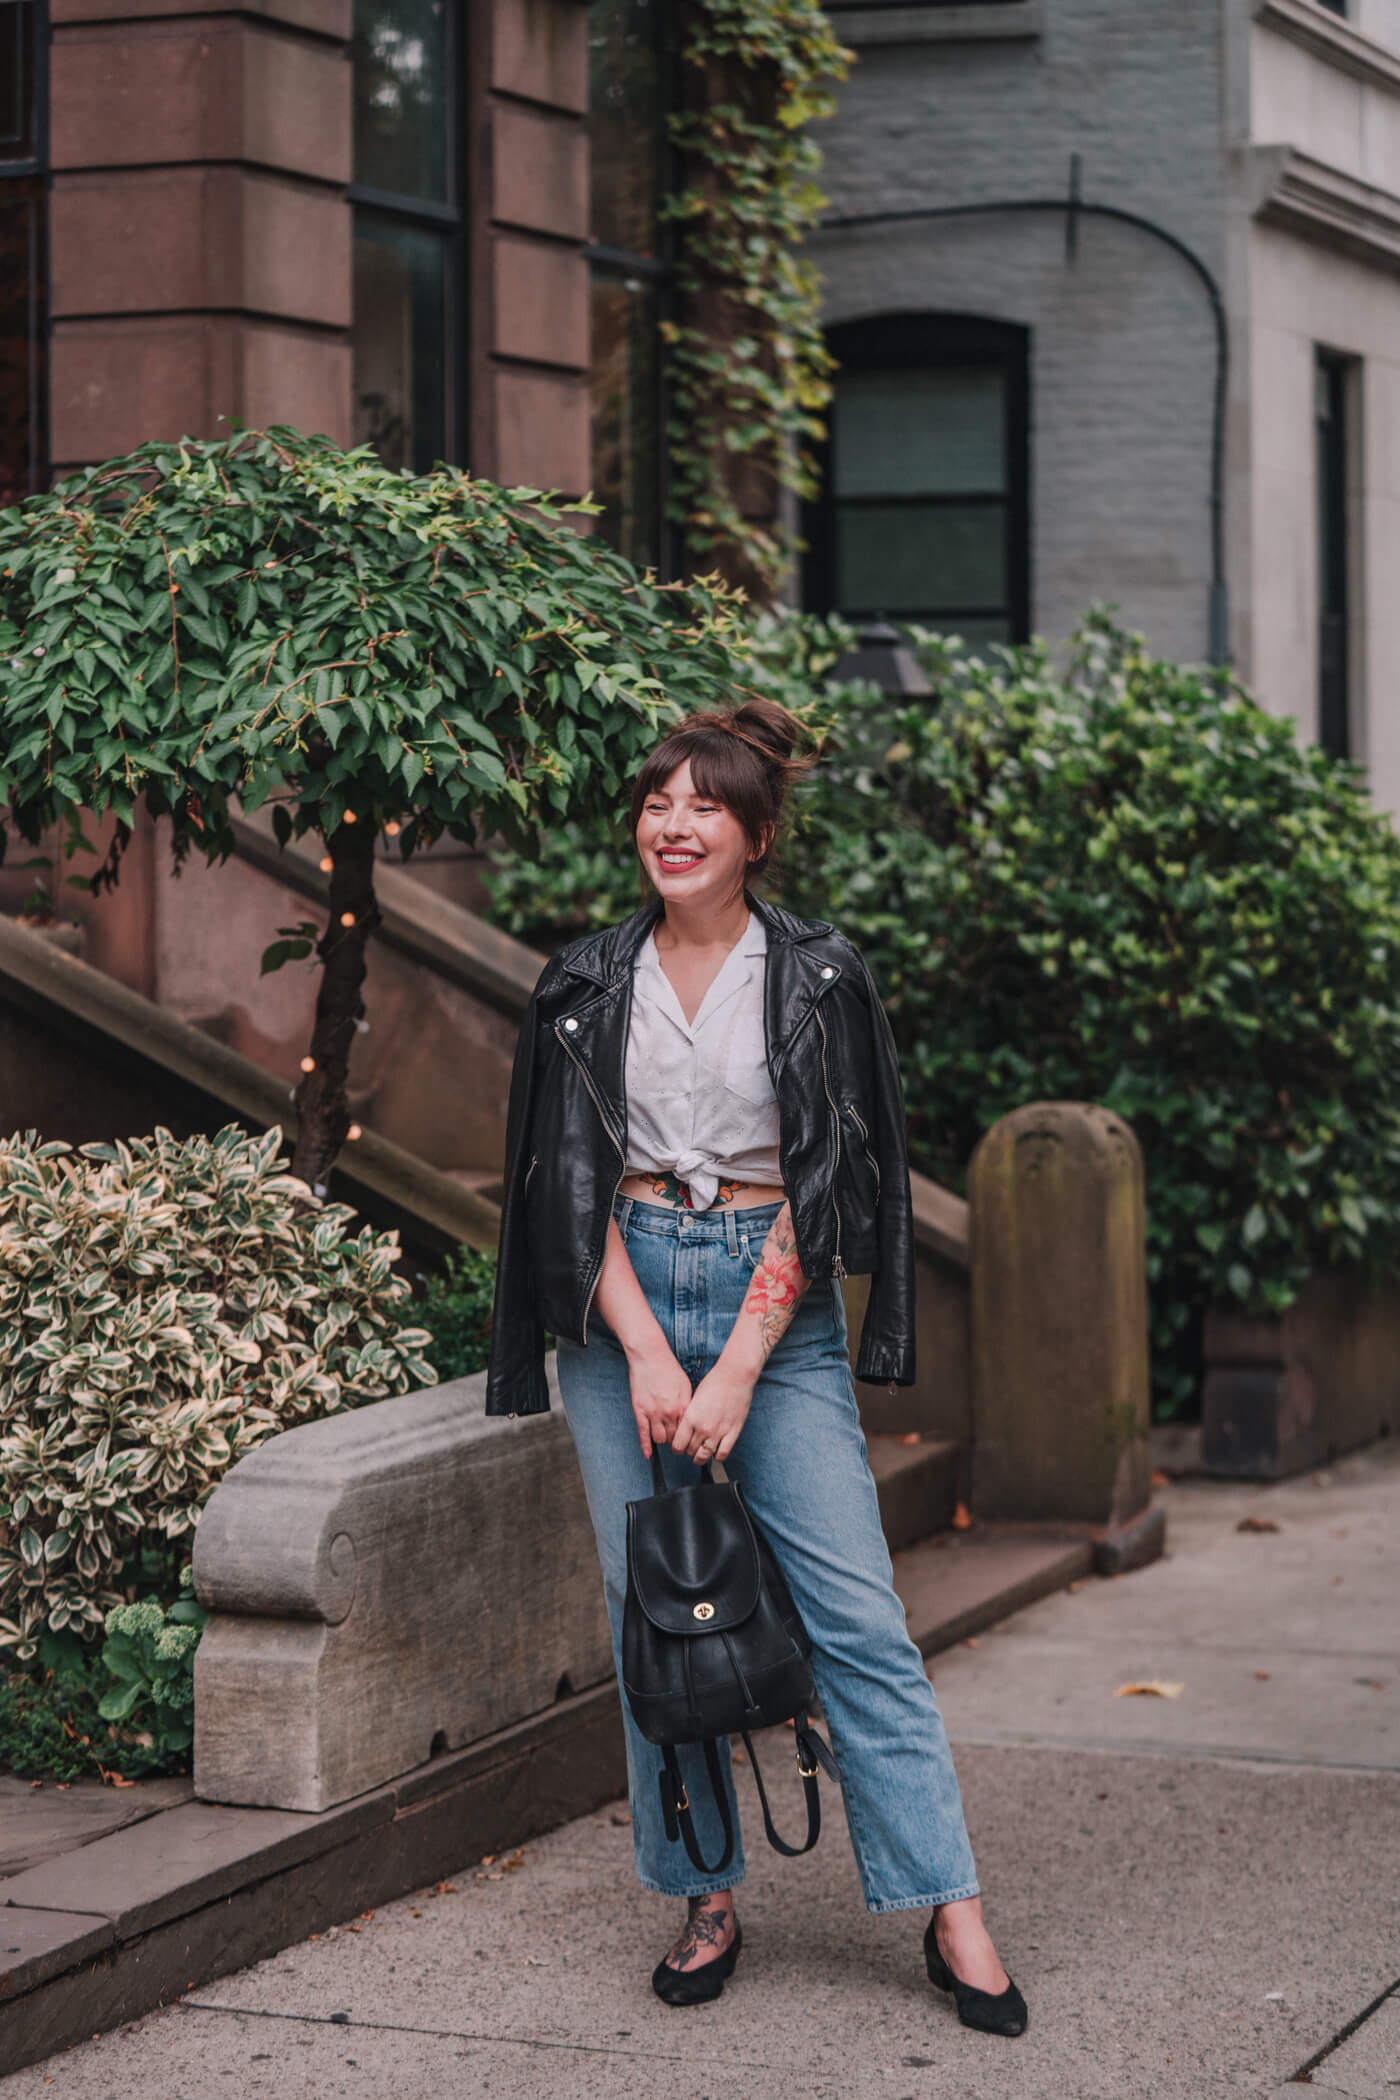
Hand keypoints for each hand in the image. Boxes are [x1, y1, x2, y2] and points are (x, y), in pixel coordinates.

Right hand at [626, 1339, 691, 1459]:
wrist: (650, 1356)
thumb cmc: (668, 1368)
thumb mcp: (685, 1386)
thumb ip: (688, 1404)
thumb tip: (691, 1418)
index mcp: (683, 1407)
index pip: (688, 1432)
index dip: (688, 1438)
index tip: (687, 1440)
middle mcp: (670, 1413)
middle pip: (675, 1438)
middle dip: (676, 1441)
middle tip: (676, 1442)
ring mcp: (654, 1413)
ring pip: (660, 1439)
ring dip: (662, 1440)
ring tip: (663, 1437)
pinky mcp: (640, 1411)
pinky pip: (643, 1434)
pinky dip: (646, 1446)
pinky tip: (648, 1454)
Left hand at [671, 1363, 752, 1465]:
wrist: (735, 1377)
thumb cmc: (714, 1383)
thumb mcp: (694, 1399)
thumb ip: (688, 1417)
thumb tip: (684, 1431)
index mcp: (691, 1418)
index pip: (678, 1445)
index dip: (677, 1449)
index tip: (678, 1448)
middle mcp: (703, 1427)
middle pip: (690, 1451)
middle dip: (688, 1451)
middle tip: (690, 1448)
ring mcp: (719, 1431)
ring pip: (704, 1456)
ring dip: (701, 1458)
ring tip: (701, 1454)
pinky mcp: (733, 1432)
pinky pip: (723, 1454)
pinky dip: (718, 1456)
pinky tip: (716, 1452)